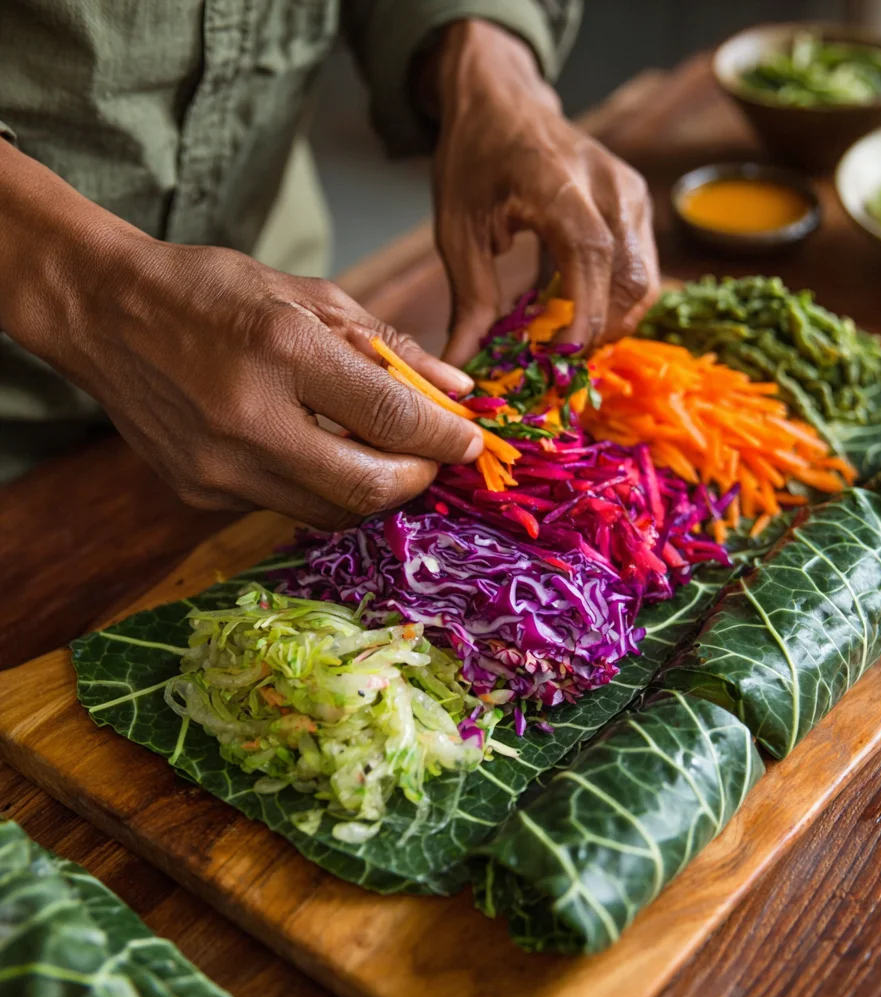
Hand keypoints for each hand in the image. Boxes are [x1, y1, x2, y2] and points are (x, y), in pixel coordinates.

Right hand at [0, 144, 482, 528]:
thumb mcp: (309, 296)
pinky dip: (321, 485)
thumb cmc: (211, 292)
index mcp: (282, 351)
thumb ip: (390, 348)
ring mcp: (218, 467)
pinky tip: (317, 450)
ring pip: (331, 511)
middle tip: (431, 457)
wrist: (103, 312)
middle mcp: (248, 420)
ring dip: (373, 488)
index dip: (445, 438)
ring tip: (382, 453)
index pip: (392, 419)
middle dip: (417, 479)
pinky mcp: (200, 493)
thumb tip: (457, 392)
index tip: (468, 441)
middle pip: (367, 488)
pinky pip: (287, 505)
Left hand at [429, 21, 659, 366]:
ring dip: (612, 322)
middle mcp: (608, 183)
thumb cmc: (475, 161)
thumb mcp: (457, 231)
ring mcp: (630, 192)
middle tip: (559, 361)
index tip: (561, 357)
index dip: (584, 314)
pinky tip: (576, 312)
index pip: (590, 254)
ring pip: (644, 280)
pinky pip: (640, 269)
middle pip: (630, 276)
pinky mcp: (637, 204)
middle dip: (600, 330)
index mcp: (557, 180)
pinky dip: (615, 302)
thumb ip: (469, 301)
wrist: (502, 101)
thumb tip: (461, 368)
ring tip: (567, 340)